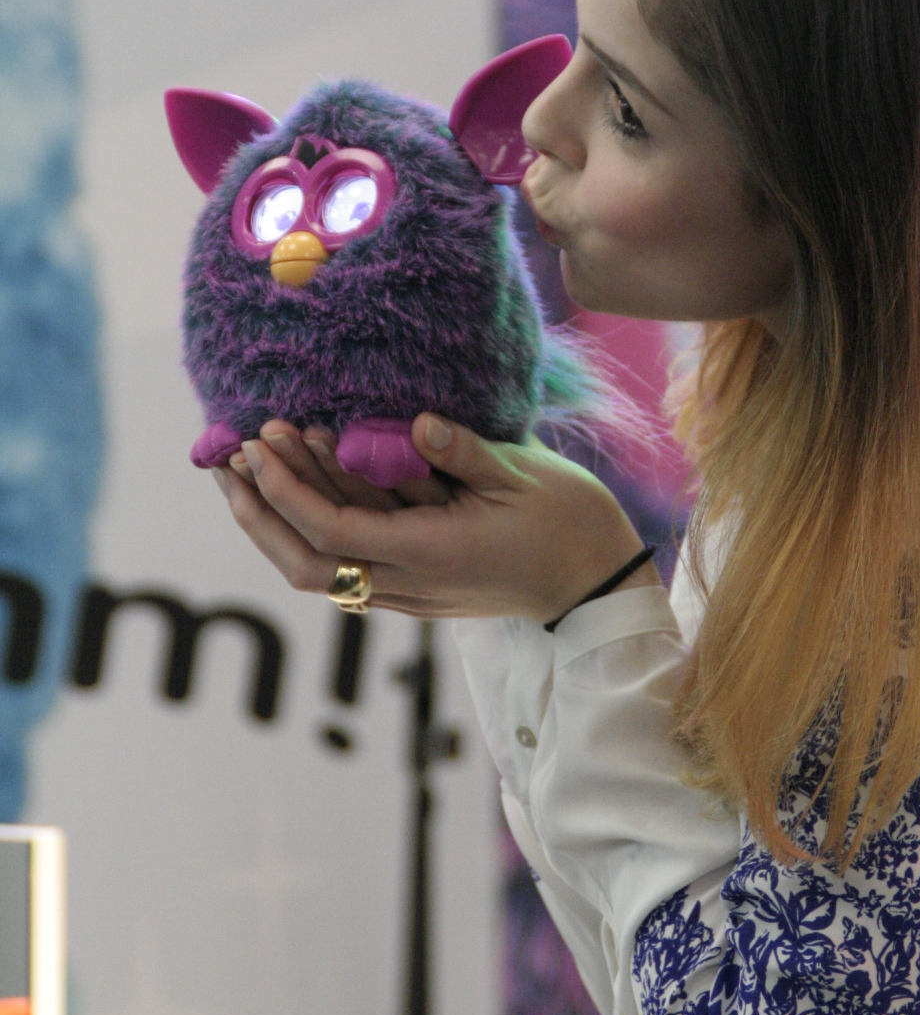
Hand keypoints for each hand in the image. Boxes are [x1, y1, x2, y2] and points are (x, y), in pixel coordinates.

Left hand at [213, 414, 650, 622]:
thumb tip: (415, 423)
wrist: (599, 584)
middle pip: (306, 566)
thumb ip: (463, 451)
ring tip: (245, 466)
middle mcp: (410, 583)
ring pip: (320, 570)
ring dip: (277, 521)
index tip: (262, 444)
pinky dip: (313, 526)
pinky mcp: (415, 585)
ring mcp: (409, 591)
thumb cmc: (569, 523)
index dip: (288, 491)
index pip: (334, 533)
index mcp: (432, 556)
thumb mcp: (523, 475)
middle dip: (258, 516)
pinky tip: (300, 487)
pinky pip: (347, 562)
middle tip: (226, 461)